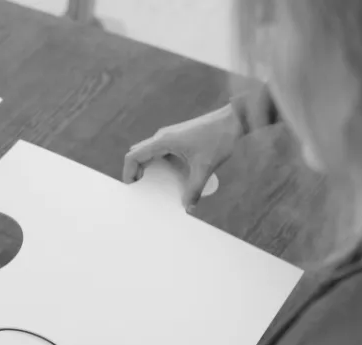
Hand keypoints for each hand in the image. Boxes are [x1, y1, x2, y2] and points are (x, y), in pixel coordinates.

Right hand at [122, 104, 241, 210]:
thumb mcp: (205, 167)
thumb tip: (188, 208)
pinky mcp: (177, 137)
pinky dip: (158, 164)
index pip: (133, 156)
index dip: (128, 172)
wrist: (234, 119)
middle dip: (135, 172)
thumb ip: (194, 189)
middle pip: (137, 154)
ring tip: (154, 185)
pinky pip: (160, 151)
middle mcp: (162, 137)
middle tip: (141, 189)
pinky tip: (170, 175)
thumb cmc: (219, 138)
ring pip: (148, 152)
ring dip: (147, 168)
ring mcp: (169, 136)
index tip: (132, 188)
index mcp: (163, 141)